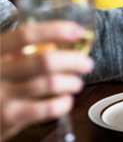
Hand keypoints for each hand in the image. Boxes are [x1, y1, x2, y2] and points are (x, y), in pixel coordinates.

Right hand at [0, 22, 92, 140]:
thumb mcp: (0, 62)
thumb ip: (18, 53)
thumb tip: (58, 41)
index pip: (26, 35)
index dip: (55, 30)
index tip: (77, 31)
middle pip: (45, 60)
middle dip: (73, 60)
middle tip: (87, 64)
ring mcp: (2, 95)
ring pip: (49, 83)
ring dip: (71, 82)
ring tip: (77, 83)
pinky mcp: (9, 117)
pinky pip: (47, 109)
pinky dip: (63, 103)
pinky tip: (65, 101)